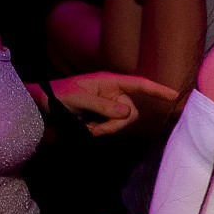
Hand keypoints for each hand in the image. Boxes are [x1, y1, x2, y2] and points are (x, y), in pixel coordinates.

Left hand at [50, 72, 177, 134]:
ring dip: (106, 129)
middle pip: (132, 111)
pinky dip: (101, 131)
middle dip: (117, 122)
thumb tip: (129, 113)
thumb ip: (104, 106)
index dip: (157, 90)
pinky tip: (87, 129)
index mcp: (109, 82)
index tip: (175, 96)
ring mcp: (108, 107)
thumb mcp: (79, 99)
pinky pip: (113, 128)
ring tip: (87, 127)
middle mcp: (112, 94)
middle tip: (97, 127)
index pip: (138, 84)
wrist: (39, 107)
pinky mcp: (103, 119)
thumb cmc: (57, 96)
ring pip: (123, 122)